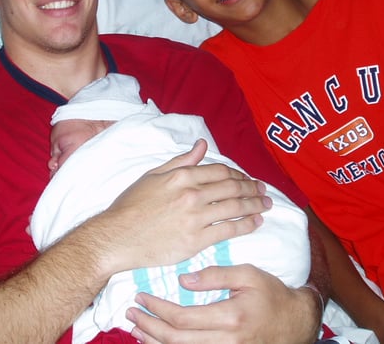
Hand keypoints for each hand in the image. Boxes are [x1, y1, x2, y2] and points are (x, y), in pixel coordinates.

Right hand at [94, 139, 270, 273]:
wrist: (117, 236)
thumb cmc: (131, 206)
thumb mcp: (153, 175)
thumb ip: (181, 161)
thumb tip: (202, 145)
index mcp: (181, 176)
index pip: (220, 171)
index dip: (239, 174)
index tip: (247, 179)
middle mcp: (192, 194)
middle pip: (232, 187)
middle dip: (252, 188)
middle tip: (263, 192)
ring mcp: (195, 217)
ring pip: (235, 207)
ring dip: (255, 205)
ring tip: (266, 206)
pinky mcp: (196, 240)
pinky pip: (229, 230)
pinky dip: (246, 225)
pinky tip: (255, 223)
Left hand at [126, 264, 320, 343]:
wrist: (296, 323)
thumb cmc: (272, 295)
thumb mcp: (248, 275)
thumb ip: (215, 276)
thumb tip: (182, 279)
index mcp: (230, 318)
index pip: (182, 318)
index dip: (157, 309)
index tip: (141, 297)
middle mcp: (226, 342)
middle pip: (176, 340)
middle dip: (148, 326)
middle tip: (130, 313)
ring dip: (154, 342)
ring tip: (136, 329)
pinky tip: (157, 342)